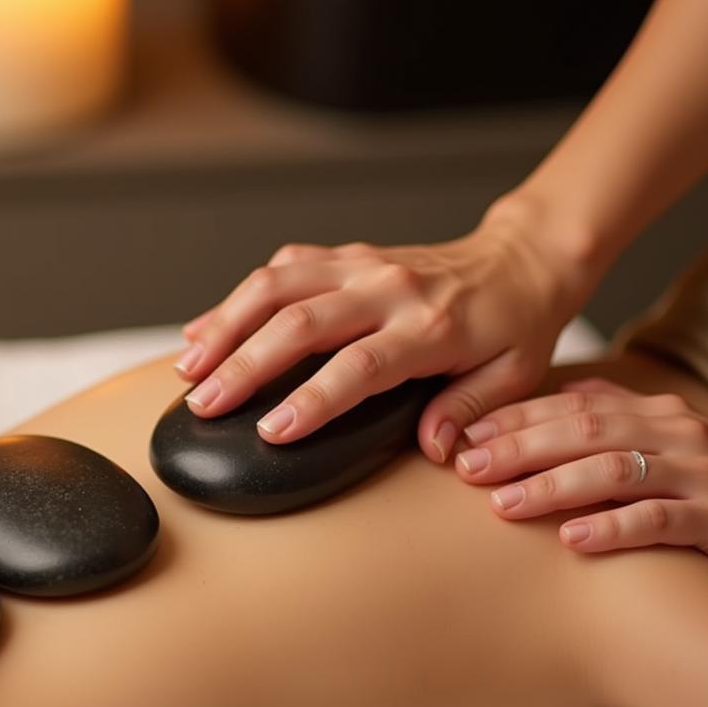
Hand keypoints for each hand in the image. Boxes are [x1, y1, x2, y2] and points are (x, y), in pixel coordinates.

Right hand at [175, 199, 588, 462]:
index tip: (269, 432)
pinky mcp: (343, 256)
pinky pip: (281, 268)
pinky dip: (237, 299)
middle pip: (299, 321)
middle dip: (243, 364)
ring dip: (225, 324)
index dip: (311, 399)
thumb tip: (436, 450)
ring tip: (189, 367)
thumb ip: (469, 410)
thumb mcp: (513, 376)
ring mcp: (360, 264)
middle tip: (202, 404)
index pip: (359, 365)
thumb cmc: (515, 324)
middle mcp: (388, 287)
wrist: (518, 259)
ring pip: (276, 284)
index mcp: (430, 326)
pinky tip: (205, 328)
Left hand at [455, 377, 707, 557]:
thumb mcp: (661, 446)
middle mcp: (678, 433)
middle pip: (585, 431)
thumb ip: (617, 417)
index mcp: (655, 413)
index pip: (572, 407)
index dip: (516, 419)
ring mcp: (703, 473)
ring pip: (614, 470)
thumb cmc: (705, 489)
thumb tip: (562, 393)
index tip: (466, 436)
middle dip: (520, 448)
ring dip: (552, 486)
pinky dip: (612, 527)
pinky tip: (571, 538)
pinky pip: (660, 519)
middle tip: (467, 468)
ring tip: (502, 505)